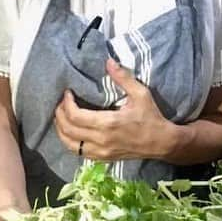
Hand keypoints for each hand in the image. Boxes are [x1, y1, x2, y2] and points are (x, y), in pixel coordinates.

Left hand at [54, 58, 173, 161]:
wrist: (162, 142)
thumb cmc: (151, 117)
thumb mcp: (140, 94)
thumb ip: (123, 78)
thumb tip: (109, 62)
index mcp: (108, 123)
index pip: (75, 115)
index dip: (66, 104)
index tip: (67, 93)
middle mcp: (101, 140)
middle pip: (68, 130)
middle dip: (59, 115)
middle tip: (60, 103)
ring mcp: (101, 152)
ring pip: (69, 144)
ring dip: (61, 130)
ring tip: (61, 117)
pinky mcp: (103, 158)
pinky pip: (78, 152)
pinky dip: (70, 142)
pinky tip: (70, 132)